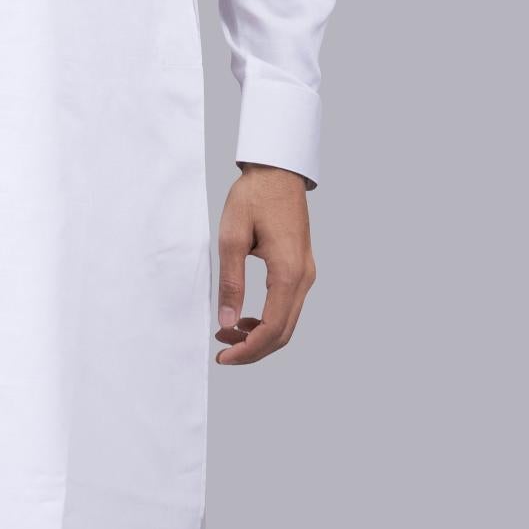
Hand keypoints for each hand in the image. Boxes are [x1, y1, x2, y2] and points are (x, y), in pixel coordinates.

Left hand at [214, 164, 315, 362]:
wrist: (277, 172)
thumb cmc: (254, 197)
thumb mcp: (231, 238)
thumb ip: (231, 283)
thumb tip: (227, 322)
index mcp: (288, 272)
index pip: (272, 329)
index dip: (247, 350)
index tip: (223, 356)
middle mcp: (303, 277)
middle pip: (283, 333)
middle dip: (253, 350)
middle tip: (222, 352)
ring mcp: (306, 274)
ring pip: (287, 323)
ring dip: (260, 337)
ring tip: (228, 336)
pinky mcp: (301, 270)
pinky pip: (288, 307)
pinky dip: (268, 322)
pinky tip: (245, 320)